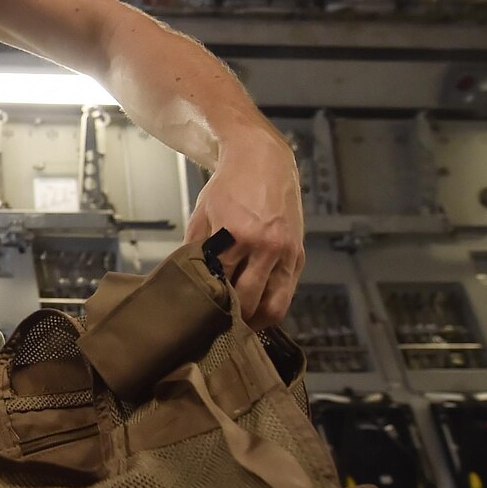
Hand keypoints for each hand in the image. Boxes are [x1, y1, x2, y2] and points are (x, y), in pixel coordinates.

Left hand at [186, 132, 304, 329]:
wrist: (263, 161)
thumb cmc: (229, 187)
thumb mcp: (203, 215)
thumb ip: (195, 251)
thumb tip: (187, 283)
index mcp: (237, 235)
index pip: (220, 285)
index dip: (209, 304)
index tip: (199, 316)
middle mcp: (266, 246)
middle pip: (248, 302)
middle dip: (232, 318)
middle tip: (217, 326)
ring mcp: (286, 252)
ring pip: (275, 306)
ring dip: (256, 321)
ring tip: (240, 325)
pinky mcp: (299, 254)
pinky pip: (287, 292)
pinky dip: (272, 305)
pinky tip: (257, 309)